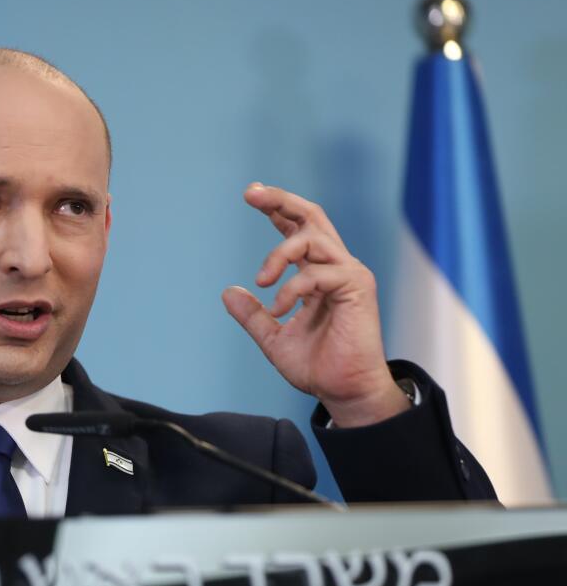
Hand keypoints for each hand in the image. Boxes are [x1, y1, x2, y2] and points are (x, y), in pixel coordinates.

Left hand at [221, 183, 410, 427]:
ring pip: (312, 238)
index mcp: (317, 273)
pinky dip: (292, 289)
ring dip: (279, 254)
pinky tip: (279, 309)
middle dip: (280, 200)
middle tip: (250, 194)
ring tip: (262, 280)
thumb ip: (253, 315)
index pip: (297, 229)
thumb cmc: (316, 365)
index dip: (276, 209)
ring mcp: (349, 274)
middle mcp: (335, 266)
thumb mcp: (272, 337)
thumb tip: (228, 291)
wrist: (343, 391)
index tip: (251, 194)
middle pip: (312, 216)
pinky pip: (318, 273)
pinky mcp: (357, 287)